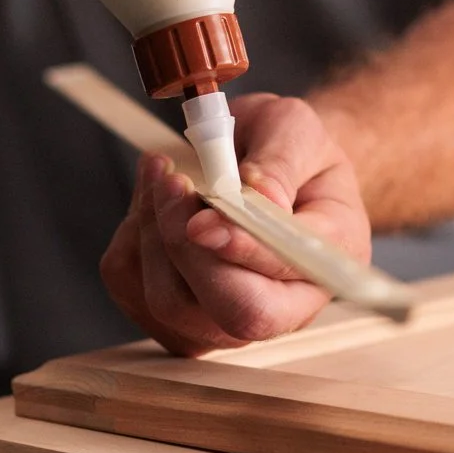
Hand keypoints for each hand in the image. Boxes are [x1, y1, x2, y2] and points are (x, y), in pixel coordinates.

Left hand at [101, 95, 372, 355]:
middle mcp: (279, 312)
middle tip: (172, 178)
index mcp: (322, 270)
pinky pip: (131, 282)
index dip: (238, 256)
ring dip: (153, 227)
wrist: (271, 166)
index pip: (280, 290)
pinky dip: (134, 232)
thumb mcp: (298, 130)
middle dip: (184, 244)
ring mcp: (222, 322)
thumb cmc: (290, 151)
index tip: (202, 216)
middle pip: (226, 314)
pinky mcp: (171, 313)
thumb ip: (282, 162)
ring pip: (166, 300)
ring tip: (166, 172)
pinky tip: (157, 198)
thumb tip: (261, 198)